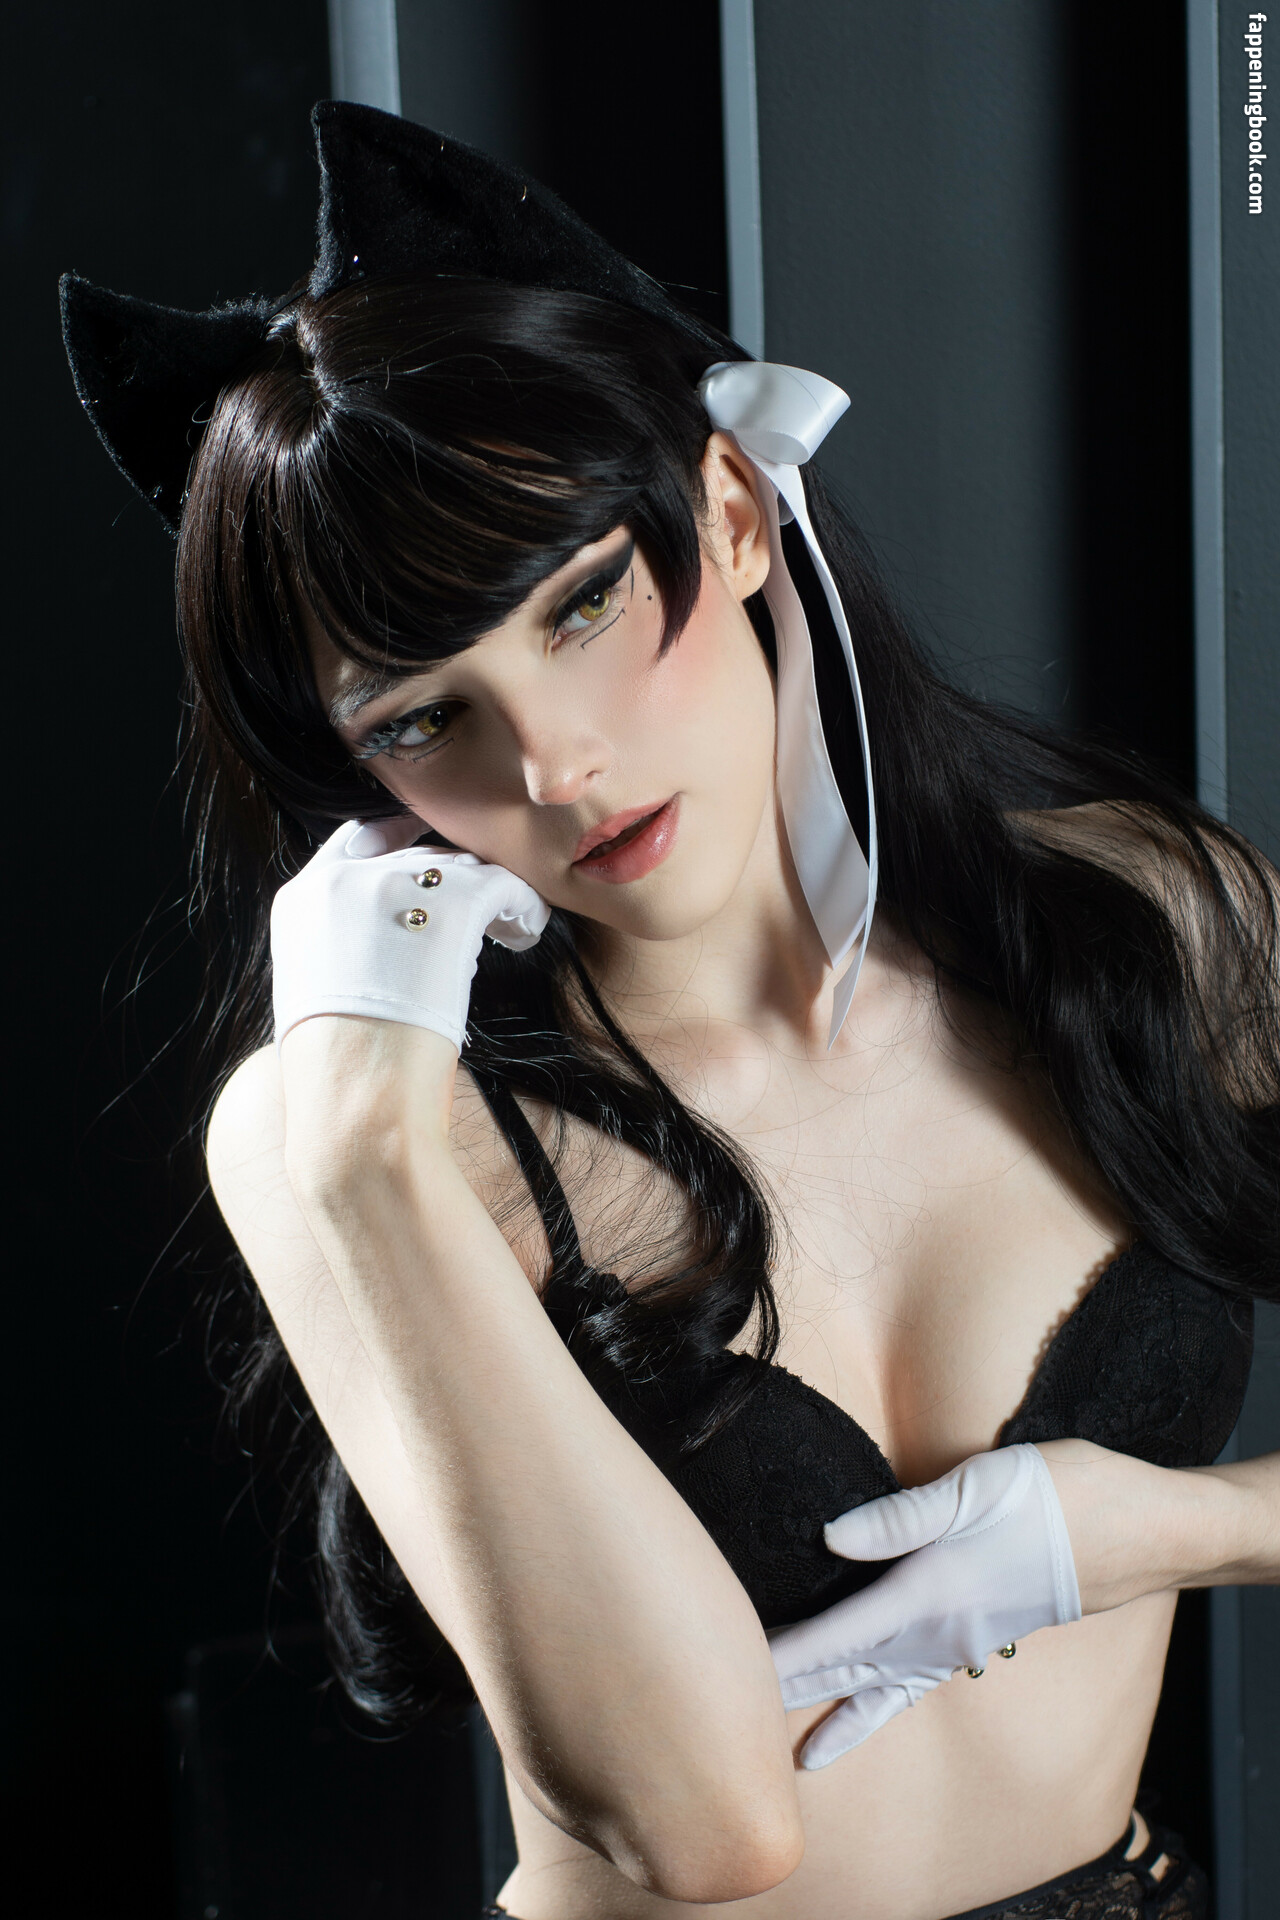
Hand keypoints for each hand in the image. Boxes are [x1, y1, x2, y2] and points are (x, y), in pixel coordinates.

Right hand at [271, 817, 549, 1054]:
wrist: (359, 1087)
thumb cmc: (337, 1067)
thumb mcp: (310, 988)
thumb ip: (336, 947)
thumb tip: (375, 948)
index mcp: (303, 898)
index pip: (359, 838)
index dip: (400, 841)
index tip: (431, 861)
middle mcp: (346, 878)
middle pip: (419, 857)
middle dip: (454, 883)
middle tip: (481, 914)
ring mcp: (399, 884)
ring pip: (463, 867)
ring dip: (490, 895)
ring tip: (511, 926)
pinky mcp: (454, 902)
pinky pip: (504, 884)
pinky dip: (522, 906)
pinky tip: (526, 932)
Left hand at [767, 1443, 1080, 1768]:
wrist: (1140, 1529)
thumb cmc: (1060, 1494)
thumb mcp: (979, 1486)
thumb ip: (901, 1517)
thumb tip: (830, 1538)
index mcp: (932, 1590)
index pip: (842, 1633)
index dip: (789, 1656)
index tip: (740, 1675)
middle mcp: (944, 1631)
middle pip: (852, 1669)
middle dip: (797, 1690)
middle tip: (739, 1720)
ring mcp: (966, 1642)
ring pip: (884, 1686)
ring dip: (837, 1708)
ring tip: (799, 1750)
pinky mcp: (986, 1639)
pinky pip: (922, 1685)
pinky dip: (886, 1705)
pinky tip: (867, 1712)